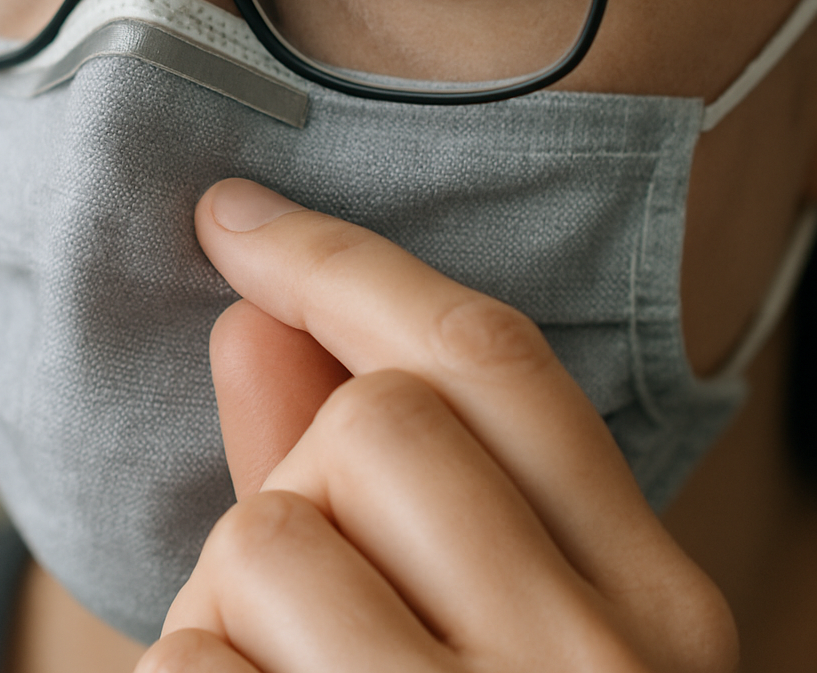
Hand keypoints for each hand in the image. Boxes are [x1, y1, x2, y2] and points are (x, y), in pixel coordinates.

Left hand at [135, 179, 736, 672]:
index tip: (233, 217)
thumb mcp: (479, 626)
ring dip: (229, 604)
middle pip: (371, 429)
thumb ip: (357, 469)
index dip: (342, 263)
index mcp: (651, 603)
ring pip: (265, 542)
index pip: (486, 358)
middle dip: (300, 479)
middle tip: (317, 580)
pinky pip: (194, 669)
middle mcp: (600, 671)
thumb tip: (255, 315)